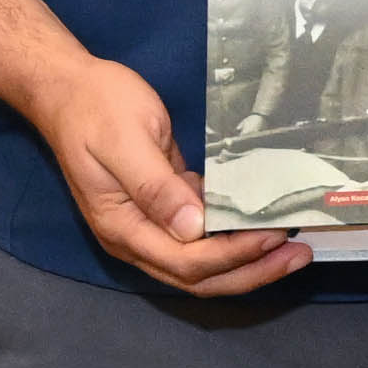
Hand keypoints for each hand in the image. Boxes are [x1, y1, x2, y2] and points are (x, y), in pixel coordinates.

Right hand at [29, 54, 308, 295]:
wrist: (68, 90)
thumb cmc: (95, 109)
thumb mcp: (126, 141)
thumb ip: (156, 188)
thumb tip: (192, 229)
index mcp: (121, 227)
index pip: (186, 262)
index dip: (234, 255)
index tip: (274, 236)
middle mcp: (134, 238)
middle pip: (198, 277)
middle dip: (251, 271)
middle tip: (299, 255)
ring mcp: (147, 225)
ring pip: (202, 264)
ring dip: (246, 260)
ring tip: (292, 248)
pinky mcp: (161, 209)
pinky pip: (200, 238)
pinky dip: (232, 237)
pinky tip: (263, 224)